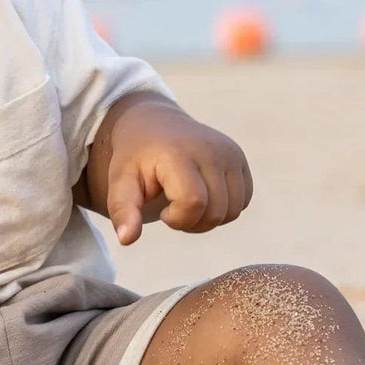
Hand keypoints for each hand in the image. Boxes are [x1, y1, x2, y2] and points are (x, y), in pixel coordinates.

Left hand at [101, 98, 252, 244]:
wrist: (154, 124)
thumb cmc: (136, 158)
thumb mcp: (120, 182)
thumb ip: (123, 211)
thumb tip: (126, 240)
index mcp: (178, 154)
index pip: (193, 203)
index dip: (176, 218)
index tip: (162, 208)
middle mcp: (210, 150)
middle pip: (215, 212)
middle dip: (191, 222)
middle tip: (172, 207)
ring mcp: (229, 152)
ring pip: (232, 211)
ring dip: (208, 218)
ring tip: (186, 201)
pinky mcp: (239, 157)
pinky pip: (243, 201)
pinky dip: (224, 208)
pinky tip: (203, 195)